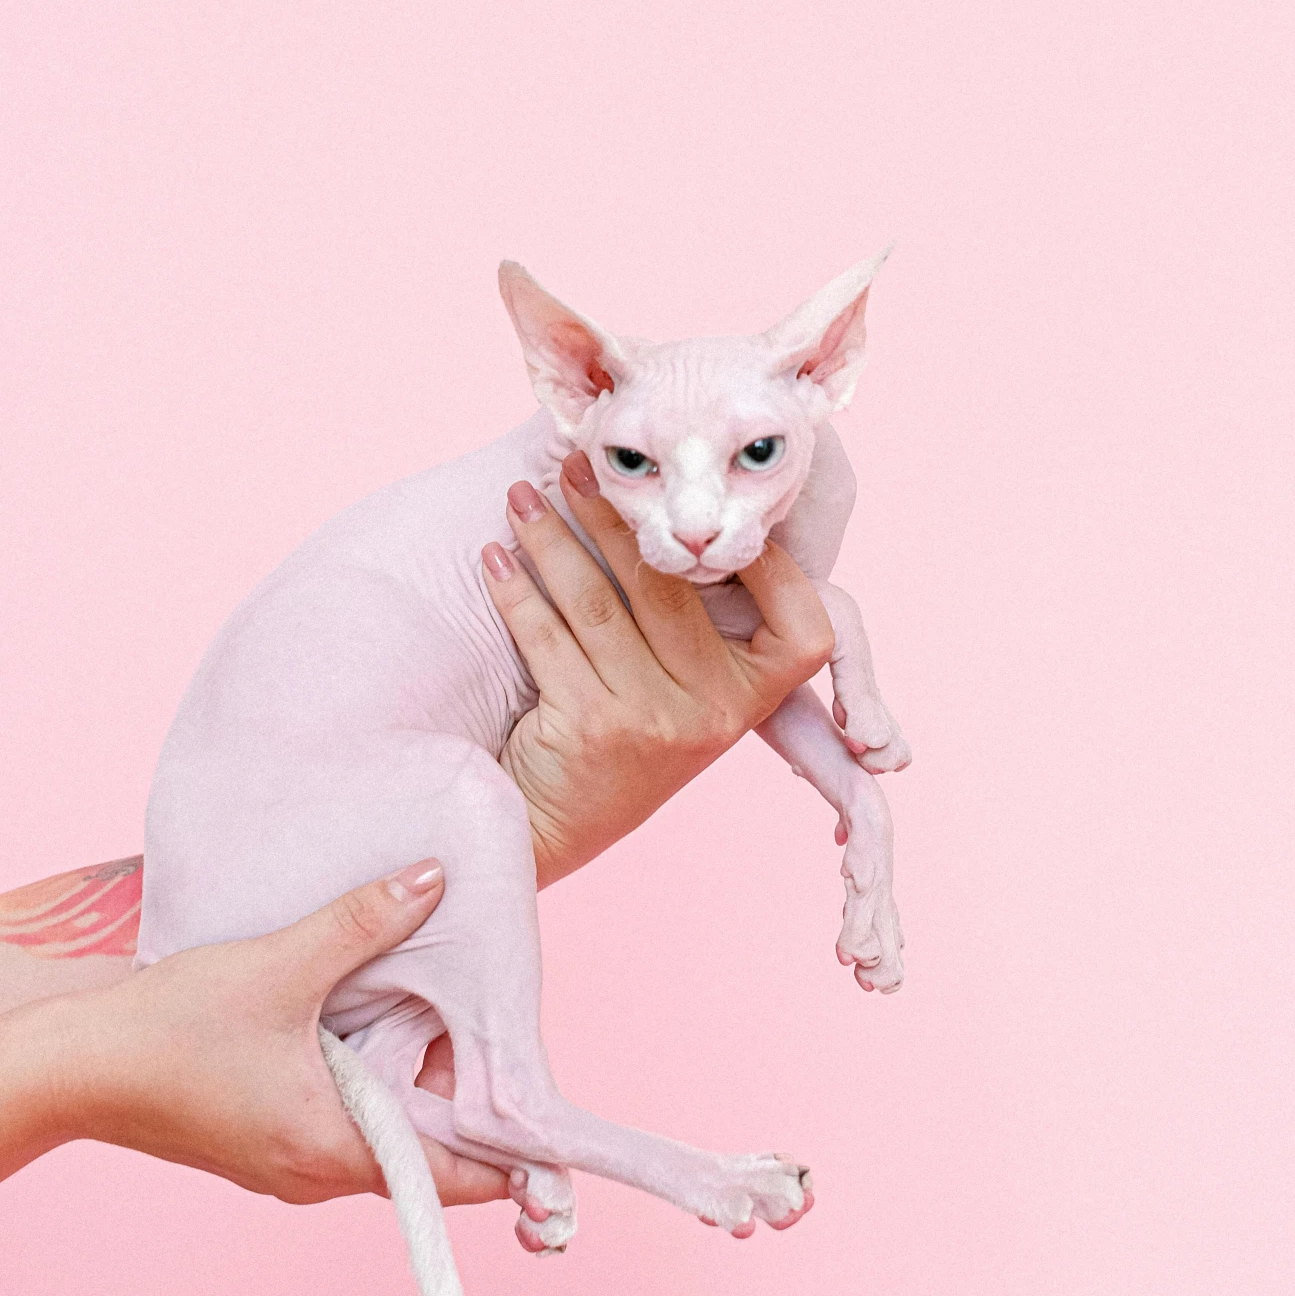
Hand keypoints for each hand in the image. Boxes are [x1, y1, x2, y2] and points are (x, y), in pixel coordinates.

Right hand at [0, 864, 513, 1206]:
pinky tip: (382, 1033)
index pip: (455, 1178)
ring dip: (420, 1091)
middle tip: (514, 1051)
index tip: (562, 1141)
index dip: (513, 1159)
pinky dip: (377, 1088)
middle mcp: (317, 1173)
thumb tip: (433, 880)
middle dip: (472, 1109)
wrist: (71, 1068)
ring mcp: (289, 1162)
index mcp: (333, 1149)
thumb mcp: (279, 965)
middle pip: (428, 1156)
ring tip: (457, 1031)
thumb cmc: (168, 1029)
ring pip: (387, 1136)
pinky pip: (347, 1123)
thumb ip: (362, 922)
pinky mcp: (266, 1140)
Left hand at [484, 451, 834, 888]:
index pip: (799, 626)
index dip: (766, 563)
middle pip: (666, 587)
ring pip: (597, 603)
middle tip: (575, 467)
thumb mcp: (684, 695)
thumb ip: (698, 628)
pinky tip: (495, 556)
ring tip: (521, 499)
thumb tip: (672, 511)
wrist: (552, 828)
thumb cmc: (621, 739)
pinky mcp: (591, 727)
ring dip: (551, 539)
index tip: (707, 511)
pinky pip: (547, 635)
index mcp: (753, 699)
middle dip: (614, 516)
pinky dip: (515, 588)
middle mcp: (714, 712)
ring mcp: (654, 722)